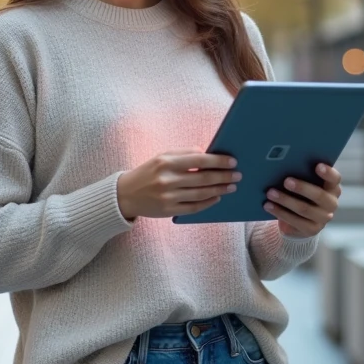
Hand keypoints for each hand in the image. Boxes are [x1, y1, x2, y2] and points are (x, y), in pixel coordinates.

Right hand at [117, 149, 239, 219]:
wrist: (125, 194)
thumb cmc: (148, 172)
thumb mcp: (161, 157)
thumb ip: (183, 153)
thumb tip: (206, 153)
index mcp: (166, 162)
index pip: (199, 160)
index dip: (218, 161)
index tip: (232, 161)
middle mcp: (167, 180)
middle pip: (203, 178)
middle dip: (223, 176)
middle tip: (238, 175)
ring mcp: (168, 197)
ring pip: (201, 194)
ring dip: (219, 189)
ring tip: (231, 186)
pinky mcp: (168, 210)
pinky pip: (194, 207)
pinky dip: (208, 202)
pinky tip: (217, 197)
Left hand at [265, 163, 341, 237]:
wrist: (299, 218)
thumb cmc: (301, 193)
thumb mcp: (305, 182)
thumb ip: (302, 174)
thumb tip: (285, 164)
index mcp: (332, 187)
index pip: (335, 179)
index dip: (328, 173)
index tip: (317, 166)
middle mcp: (331, 203)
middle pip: (319, 195)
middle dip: (301, 187)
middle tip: (286, 181)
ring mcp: (323, 218)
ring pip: (304, 209)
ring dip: (285, 200)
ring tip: (270, 193)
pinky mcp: (312, 230)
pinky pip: (295, 221)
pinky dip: (280, 212)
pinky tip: (268, 205)